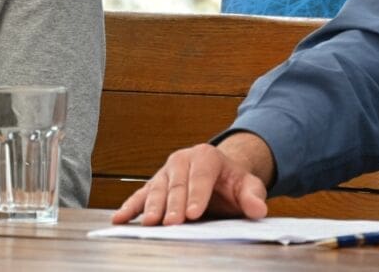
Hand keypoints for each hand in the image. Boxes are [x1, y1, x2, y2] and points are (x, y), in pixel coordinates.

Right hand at [110, 132, 273, 225]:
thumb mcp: (248, 185)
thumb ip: (253, 196)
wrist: (218, 176)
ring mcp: (165, 172)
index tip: (193, 214)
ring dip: (152, 207)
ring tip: (149, 223)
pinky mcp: (154, 185)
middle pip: (176, 184)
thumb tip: (258, 209)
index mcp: (205, 156)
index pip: (201, 176)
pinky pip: (140, 196)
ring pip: (157, 189)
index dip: (197, 195)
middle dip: (172, 205)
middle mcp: (181, 160)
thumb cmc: (231, 182)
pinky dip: (130, 207)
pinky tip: (120, 218)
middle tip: (171, 223)